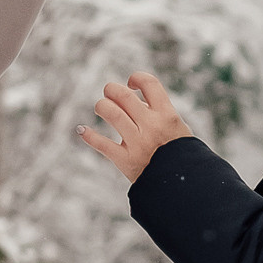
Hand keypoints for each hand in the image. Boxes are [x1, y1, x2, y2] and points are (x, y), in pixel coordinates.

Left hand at [79, 71, 193, 183]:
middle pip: (124, 96)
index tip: (131, 85)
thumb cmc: (178, 152)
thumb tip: (132, 97)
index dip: (136, 78)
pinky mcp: (125, 161)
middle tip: (109, 94)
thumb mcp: (178, 127)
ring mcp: (138, 144)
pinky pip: (102, 144)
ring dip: (101, 106)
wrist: (181, 185)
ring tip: (101, 108)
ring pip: (112, 114)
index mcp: (167, 115)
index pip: (149, 83)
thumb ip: (158, 111)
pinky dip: (88, 135)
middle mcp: (152, 127)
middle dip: (112, 90)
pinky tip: (81, 130)